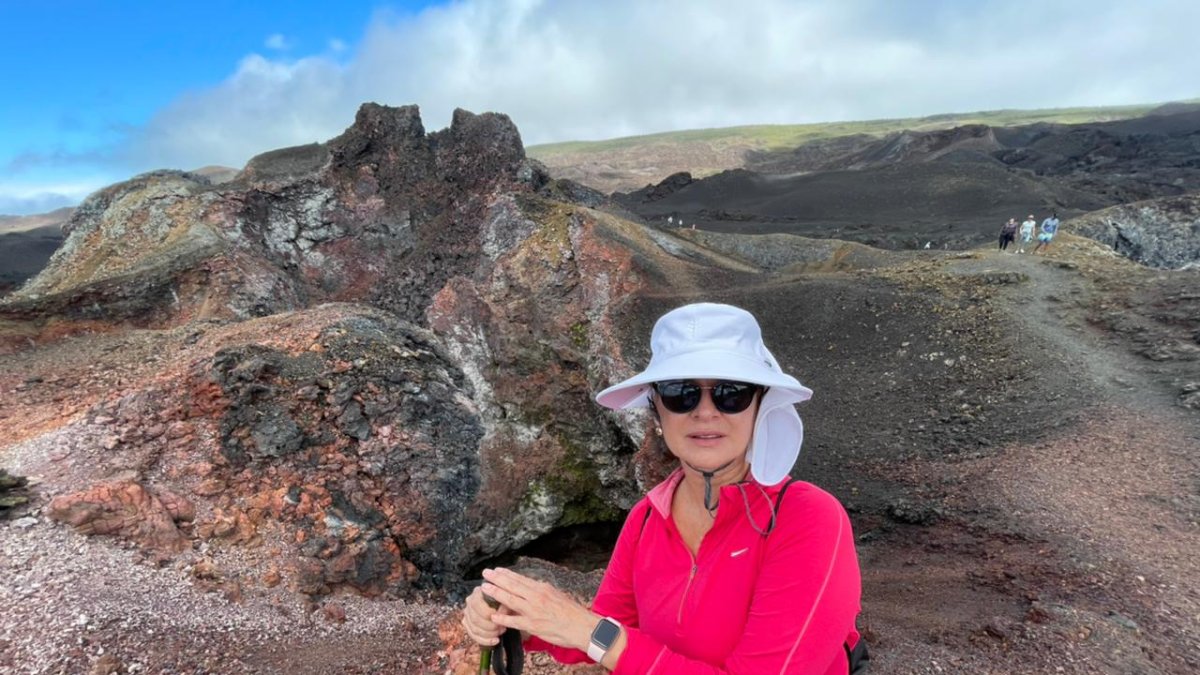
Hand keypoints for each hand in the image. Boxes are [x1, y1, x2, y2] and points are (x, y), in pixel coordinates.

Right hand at [461, 584, 509, 646]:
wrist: (505, 604)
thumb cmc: (507, 599)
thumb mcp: (508, 596)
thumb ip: (504, 601)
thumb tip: (499, 613)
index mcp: (478, 592)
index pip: (476, 604)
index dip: (488, 613)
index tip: (500, 618)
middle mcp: (469, 602)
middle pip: (475, 619)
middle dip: (490, 627)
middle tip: (502, 627)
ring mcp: (467, 614)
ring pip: (474, 629)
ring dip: (489, 634)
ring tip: (500, 632)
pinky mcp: (468, 624)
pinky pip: (474, 636)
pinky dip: (486, 640)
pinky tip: (496, 640)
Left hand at [480, 567, 596, 650]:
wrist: (582, 626)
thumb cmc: (572, 612)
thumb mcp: (556, 595)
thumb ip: (543, 591)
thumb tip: (533, 586)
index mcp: (542, 589)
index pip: (521, 579)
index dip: (507, 574)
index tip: (497, 570)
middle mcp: (537, 597)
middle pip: (513, 586)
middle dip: (497, 579)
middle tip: (485, 573)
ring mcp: (534, 611)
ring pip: (511, 599)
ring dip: (496, 593)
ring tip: (484, 589)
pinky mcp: (534, 625)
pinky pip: (515, 621)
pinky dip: (503, 618)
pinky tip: (493, 616)